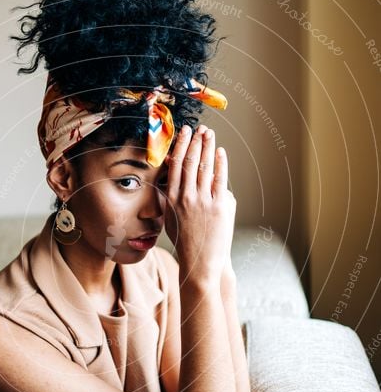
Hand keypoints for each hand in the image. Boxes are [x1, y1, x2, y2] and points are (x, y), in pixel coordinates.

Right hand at [164, 124, 236, 284]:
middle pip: (190, 162)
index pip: (175, 165)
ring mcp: (203, 202)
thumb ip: (171, 197)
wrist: (200, 262)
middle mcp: (186, 198)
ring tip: (209, 134)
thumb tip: (174, 177)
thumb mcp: (171, 218)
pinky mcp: (219, 207)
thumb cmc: (185, 241)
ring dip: (207, 147)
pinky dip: (220, 163)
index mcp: (172, 200)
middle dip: (195, 142)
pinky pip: (220, 179)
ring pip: (204, 167)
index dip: (181, 146)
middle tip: (200, 128)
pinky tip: (220, 152)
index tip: (185, 133)